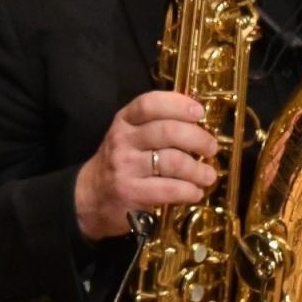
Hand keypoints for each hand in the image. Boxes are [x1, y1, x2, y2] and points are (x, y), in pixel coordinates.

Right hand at [74, 91, 217, 240]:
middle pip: (168, 131)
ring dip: (198, 170)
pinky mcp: (130, 192)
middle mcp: (122, 140)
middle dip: (198, 139)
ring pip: (173, 161)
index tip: (199, 113)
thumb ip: (157, 125)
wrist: (91, 197)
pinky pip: (169, 189)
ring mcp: (125, 166)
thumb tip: (200, 121)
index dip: (178, 104)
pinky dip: (189, 191)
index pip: (150, 103)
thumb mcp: (130, 136)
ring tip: (208, 175)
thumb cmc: (121, 163)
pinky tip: (195, 192)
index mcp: (124, 120)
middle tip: (211, 148)